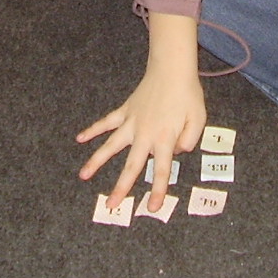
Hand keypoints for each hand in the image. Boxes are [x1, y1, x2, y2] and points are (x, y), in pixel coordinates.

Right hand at [77, 58, 205, 208]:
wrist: (171, 69)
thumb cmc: (187, 95)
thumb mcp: (198, 118)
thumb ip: (190, 139)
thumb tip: (177, 152)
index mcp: (165, 138)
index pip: (161, 170)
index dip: (157, 190)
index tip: (151, 208)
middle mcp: (145, 134)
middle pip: (131, 165)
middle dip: (121, 186)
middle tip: (110, 205)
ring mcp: (132, 122)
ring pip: (111, 145)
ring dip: (96, 161)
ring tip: (83, 175)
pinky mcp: (125, 111)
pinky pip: (107, 122)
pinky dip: (93, 130)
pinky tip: (79, 139)